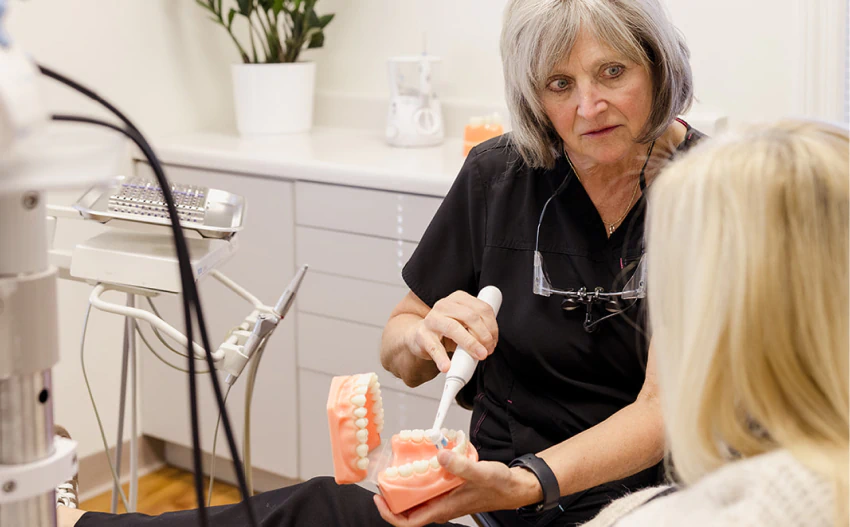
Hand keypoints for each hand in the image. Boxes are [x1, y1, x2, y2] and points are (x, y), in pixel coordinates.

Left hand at [373, 446, 542, 526]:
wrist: (514, 487)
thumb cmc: (499, 486)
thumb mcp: (480, 473)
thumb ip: (460, 466)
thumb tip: (440, 456)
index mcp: (444, 509)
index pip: (409, 522)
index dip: (390, 514)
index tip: (379, 499)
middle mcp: (441, 507)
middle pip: (409, 509)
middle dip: (393, 496)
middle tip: (385, 477)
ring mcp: (445, 500)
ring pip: (418, 498)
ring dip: (406, 486)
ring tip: (398, 468)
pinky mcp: (449, 491)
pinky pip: (429, 489)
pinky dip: (421, 478)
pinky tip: (422, 463)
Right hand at [405, 291, 498, 372]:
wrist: (420, 335)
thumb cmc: (446, 329)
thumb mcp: (464, 323)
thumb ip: (477, 328)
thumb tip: (491, 343)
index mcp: (458, 299)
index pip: (481, 308)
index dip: (492, 326)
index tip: (494, 341)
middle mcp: (444, 305)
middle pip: (470, 317)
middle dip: (484, 336)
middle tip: (488, 350)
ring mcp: (432, 319)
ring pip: (454, 328)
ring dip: (470, 343)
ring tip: (479, 355)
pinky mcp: (422, 335)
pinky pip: (434, 347)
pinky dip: (441, 358)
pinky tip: (447, 366)